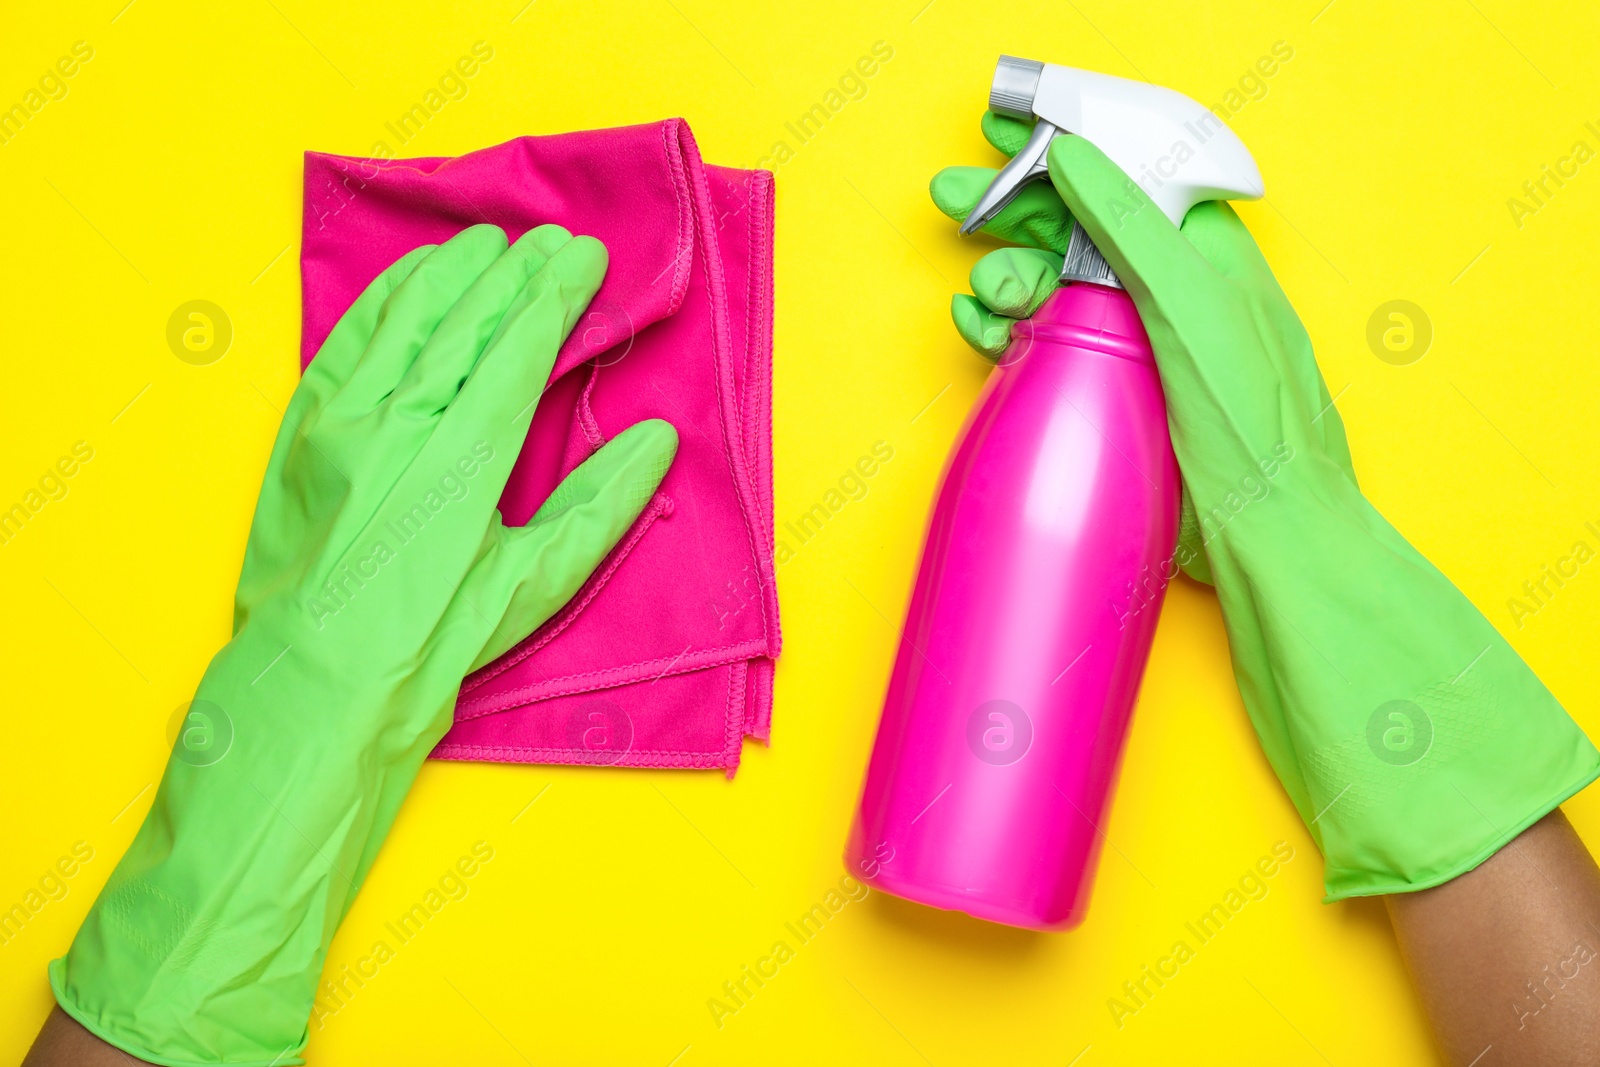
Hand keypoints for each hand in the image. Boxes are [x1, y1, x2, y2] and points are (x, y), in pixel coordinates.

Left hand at [49, 224, 677, 1062]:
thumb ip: (600, 505)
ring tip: (489, 240)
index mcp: (463, 456)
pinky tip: (410, 276)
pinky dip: (383, 298)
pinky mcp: (302, 430)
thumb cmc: (434, 643)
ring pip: (404, 316)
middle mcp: (398, 420)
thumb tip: (656, 440)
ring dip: (451, 269)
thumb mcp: (534, 586)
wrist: (317, 684)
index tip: (585, 257)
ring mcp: (341, 419)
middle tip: (553, 239)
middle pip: (466, 317)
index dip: (556, 293)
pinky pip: (346, 339)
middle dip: (515, 269)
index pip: (519, 345)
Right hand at [933, 115, 1599, 899]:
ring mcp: (1146, 350)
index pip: (1123, 183)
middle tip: (954, 210)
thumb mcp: (1192, 308)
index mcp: (1211, 256)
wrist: (1271, 545)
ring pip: (1056, 290)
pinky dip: (1011, 333)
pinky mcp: (1120, 400)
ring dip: (1006, 279)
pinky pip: (1052, 348)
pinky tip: (986, 333)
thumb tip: (1076, 157)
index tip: (996, 153)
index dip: (1057, 163)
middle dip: (1013, 217)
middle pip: (1078, 232)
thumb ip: (1131, 228)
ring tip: (982, 298)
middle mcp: (1179, 296)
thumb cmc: (1254, 432)